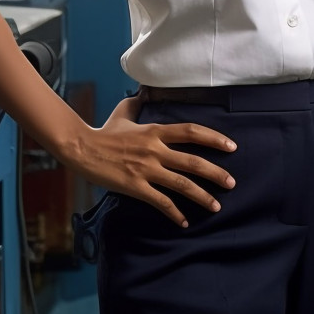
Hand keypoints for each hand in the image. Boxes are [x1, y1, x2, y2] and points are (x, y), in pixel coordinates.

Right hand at [74, 95, 236, 227]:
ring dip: (201, 196)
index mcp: (155, 131)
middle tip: (231, 183)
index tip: (231, 146)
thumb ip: (137, 103)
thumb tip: (143, 91)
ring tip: (217, 206)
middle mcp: (155, 150)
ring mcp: (146, 169)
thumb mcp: (123, 112)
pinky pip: (160, 202)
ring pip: (181, 184)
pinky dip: (174, 213)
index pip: (191, 131)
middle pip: (193, 161)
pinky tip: (184, 222)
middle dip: (216, 173)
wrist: (82, 149)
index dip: (214, 138)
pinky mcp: (135, 187)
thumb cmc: (104, 131)